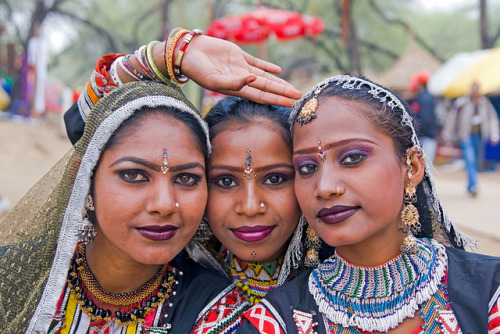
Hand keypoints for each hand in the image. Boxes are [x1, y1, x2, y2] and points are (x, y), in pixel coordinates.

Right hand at [180, 35, 301, 106]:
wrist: (188, 53)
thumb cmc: (198, 70)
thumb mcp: (214, 81)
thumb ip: (235, 82)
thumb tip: (254, 80)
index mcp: (236, 89)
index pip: (261, 96)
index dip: (276, 99)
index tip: (290, 103)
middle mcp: (241, 80)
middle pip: (267, 87)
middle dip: (282, 92)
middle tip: (298, 95)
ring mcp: (241, 68)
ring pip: (265, 76)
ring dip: (278, 82)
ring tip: (291, 87)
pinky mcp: (238, 55)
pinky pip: (257, 62)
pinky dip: (268, 66)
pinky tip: (278, 70)